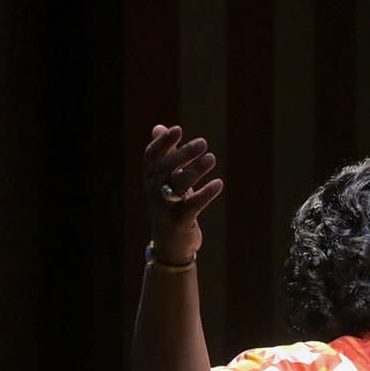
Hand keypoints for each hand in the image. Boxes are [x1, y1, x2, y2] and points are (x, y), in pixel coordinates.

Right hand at [142, 124, 223, 258]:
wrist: (169, 244)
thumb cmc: (169, 206)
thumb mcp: (164, 180)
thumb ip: (164, 154)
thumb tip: (159, 127)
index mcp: (150, 178)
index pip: (151, 156)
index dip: (162, 142)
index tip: (177, 129)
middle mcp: (154, 190)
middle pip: (165, 168)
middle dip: (183, 154)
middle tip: (203, 142)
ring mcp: (165, 206)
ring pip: (179, 185)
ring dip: (196, 170)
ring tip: (211, 157)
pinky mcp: (180, 221)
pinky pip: (193, 205)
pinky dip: (206, 193)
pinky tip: (219, 183)